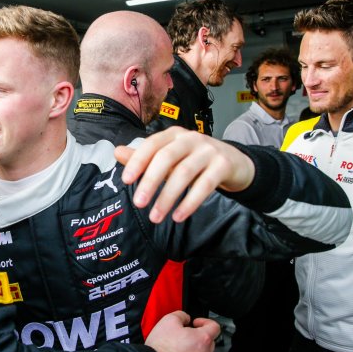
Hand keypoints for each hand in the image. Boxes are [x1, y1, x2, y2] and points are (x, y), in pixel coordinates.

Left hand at [114, 127, 255, 223]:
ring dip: (168, 197)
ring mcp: (209, 150)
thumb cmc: (196, 160)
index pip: (152, 144)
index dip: (138, 161)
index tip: (126, 180)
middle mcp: (191, 138)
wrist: (235, 163)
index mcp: (174, 135)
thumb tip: (117, 152)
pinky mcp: (223, 165)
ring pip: (184, 172)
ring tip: (156, 216)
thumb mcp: (171, 158)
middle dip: (150, 181)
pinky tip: (179, 216)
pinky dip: (190, 202)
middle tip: (139, 203)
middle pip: (167, 157)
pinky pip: (205, 185)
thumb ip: (145, 157)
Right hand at [145, 311, 219, 351]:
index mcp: (202, 339)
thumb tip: (185, 318)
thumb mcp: (168, 321)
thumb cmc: (160, 348)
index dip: (205, 322)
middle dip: (199, 338)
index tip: (196, 323)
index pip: (215, 327)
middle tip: (184, 336)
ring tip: (177, 351)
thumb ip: (181, 315)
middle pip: (209, 343)